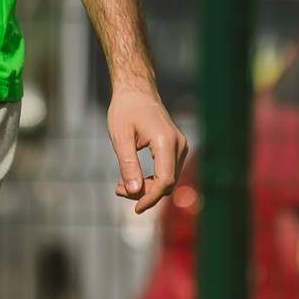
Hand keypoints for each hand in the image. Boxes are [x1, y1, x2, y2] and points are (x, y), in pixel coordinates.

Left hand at [107, 85, 188, 214]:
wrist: (136, 90)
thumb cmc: (125, 110)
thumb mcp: (120, 137)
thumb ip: (128, 165)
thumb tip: (134, 192)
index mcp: (166, 142)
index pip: (164, 181)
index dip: (150, 197)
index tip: (135, 208)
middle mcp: (179, 145)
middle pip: (167, 182)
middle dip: (145, 192)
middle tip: (118, 191)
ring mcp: (180, 146)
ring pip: (168, 178)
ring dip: (148, 187)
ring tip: (121, 186)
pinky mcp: (176, 147)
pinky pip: (167, 170)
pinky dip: (152, 178)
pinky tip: (133, 179)